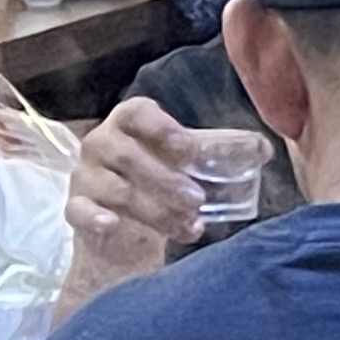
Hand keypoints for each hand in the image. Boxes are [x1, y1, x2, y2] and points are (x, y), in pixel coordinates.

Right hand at [60, 97, 209, 311]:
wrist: (125, 221)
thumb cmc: (160, 176)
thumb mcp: (187, 161)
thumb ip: (221, 150)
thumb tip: (264, 149)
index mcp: (129, 122)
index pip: (136, 113)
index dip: (162, 129)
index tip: (189, 150)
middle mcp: (102, 143)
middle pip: (128, 156)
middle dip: (166, 180)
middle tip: (198, 200)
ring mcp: (85, 175)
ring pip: (115, 189)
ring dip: (154, 210)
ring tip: (189, 226)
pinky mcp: (74, 206)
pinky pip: (78, 210)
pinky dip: (95, 217)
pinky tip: (114, 225)